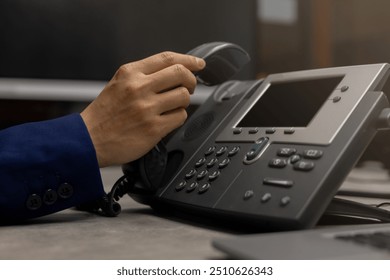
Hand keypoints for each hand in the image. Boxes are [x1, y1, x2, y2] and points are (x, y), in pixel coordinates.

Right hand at [80, 52, 205, 166]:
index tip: (198, 64)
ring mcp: (147, 108)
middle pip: (181, 74)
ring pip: (183, 96)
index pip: (167, 58)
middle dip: (191, 80)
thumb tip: (172, 72)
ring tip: (172, 106)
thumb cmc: (104, 114)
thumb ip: (142, 76)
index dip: (188, 59)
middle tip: (189, 87)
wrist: (89, 140)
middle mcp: (139, 87)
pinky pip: (180, 117)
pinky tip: (167, 120)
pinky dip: (178, 118)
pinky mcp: (154, 128)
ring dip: (183, 102)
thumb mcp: (118, 84)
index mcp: (130, 73)